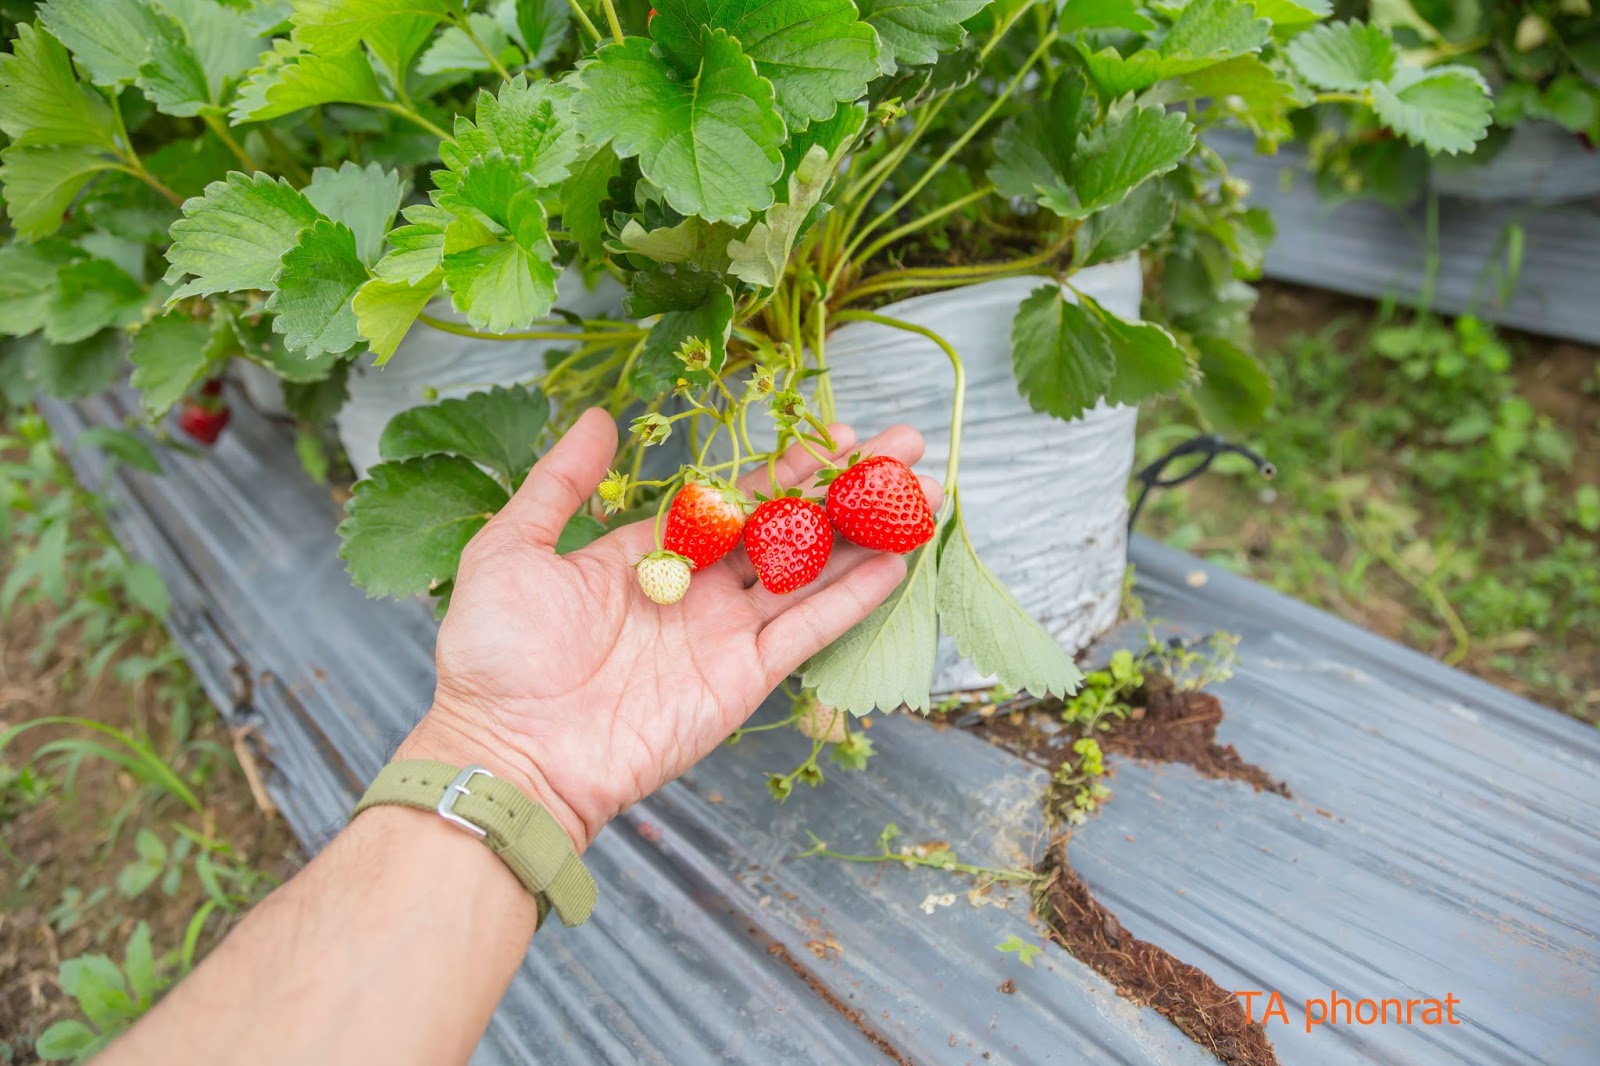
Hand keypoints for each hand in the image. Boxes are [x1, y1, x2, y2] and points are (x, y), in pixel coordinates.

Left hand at [398, 409, 939, 850]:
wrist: (510, 751)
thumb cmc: (496, 655)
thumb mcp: (512, 547)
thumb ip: (560, 483)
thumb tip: (601, 418)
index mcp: (650, 554)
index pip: (736, 499)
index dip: (788, 467)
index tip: (838, 434)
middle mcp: (698, 589)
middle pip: (788, 528)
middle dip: (847, 489)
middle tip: (905, 448)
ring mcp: (724, 633)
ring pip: (810, 572)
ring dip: (865, 535)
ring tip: (920, 496)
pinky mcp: (742, 678)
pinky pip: (807, 630)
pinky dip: (851, 598)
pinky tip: (894, 563)